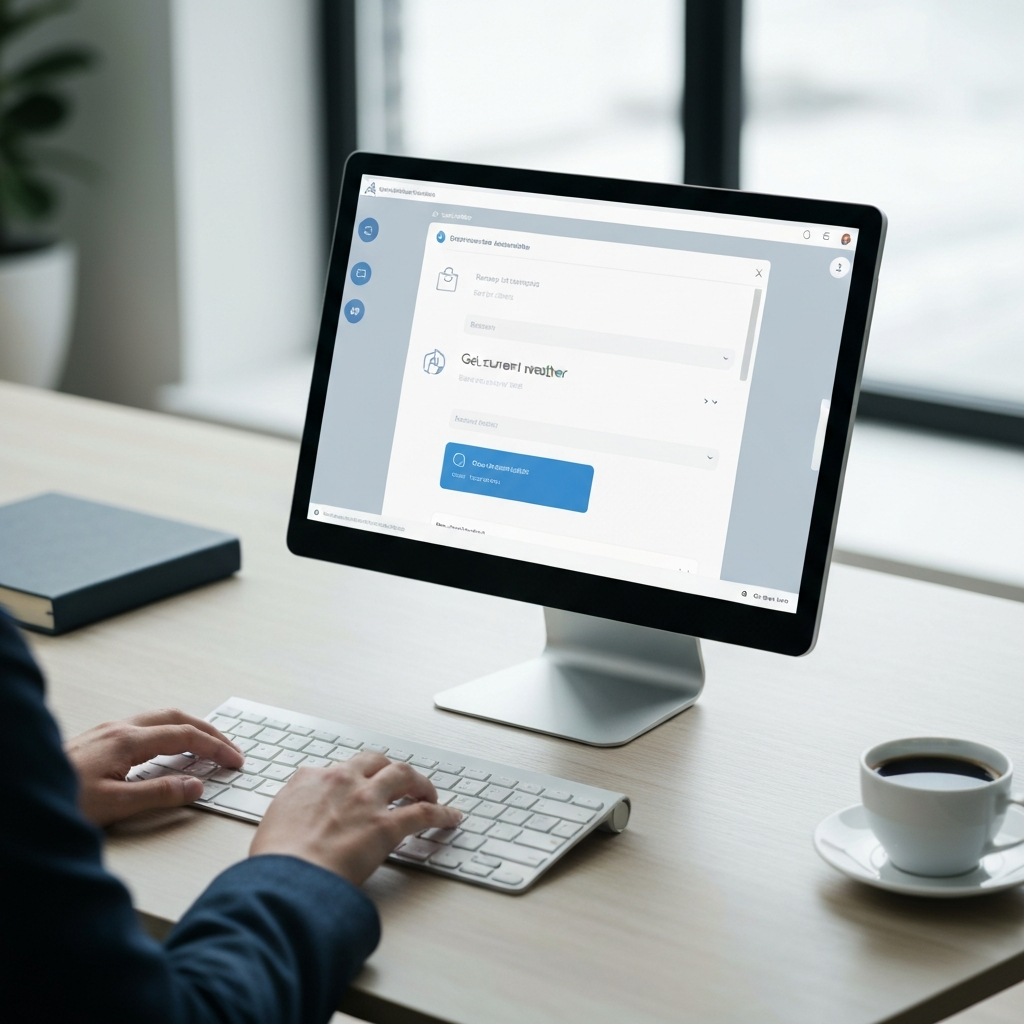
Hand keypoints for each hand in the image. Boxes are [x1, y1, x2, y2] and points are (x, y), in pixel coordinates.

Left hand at [65, 708, 244, 826]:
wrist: (19, 794)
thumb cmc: (58, 802)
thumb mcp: (113, 806)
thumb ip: (158, 794)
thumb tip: (196, 785)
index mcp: (127, 741)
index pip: (185, 736)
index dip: (215, 747)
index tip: (235, 760)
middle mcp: (119, 729)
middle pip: (177, 718)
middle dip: (209, 731)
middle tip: (230, 749)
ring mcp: (107, 732)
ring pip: (160, 719)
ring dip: (189, 728)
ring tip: (207, 745)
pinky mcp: (99, 741)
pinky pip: (145, 726)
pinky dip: (169, 732)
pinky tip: (167, 749)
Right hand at [250, 752, 462, 884]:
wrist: (286, 879)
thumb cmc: (274, 863)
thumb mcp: (271, 826)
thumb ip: (290, 816)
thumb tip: (294, 828)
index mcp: (309, 780)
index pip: (337, 769)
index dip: (351, 779)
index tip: (357, 788)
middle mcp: (340, 781)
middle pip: (375, 761)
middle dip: (389, 769)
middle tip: (400, 782)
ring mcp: (366, 800)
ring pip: (403, 774)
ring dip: (419, 782)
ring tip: (428, 792)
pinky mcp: (386, 825)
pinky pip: (423, 812)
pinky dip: (441, 814)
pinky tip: (451, 818)